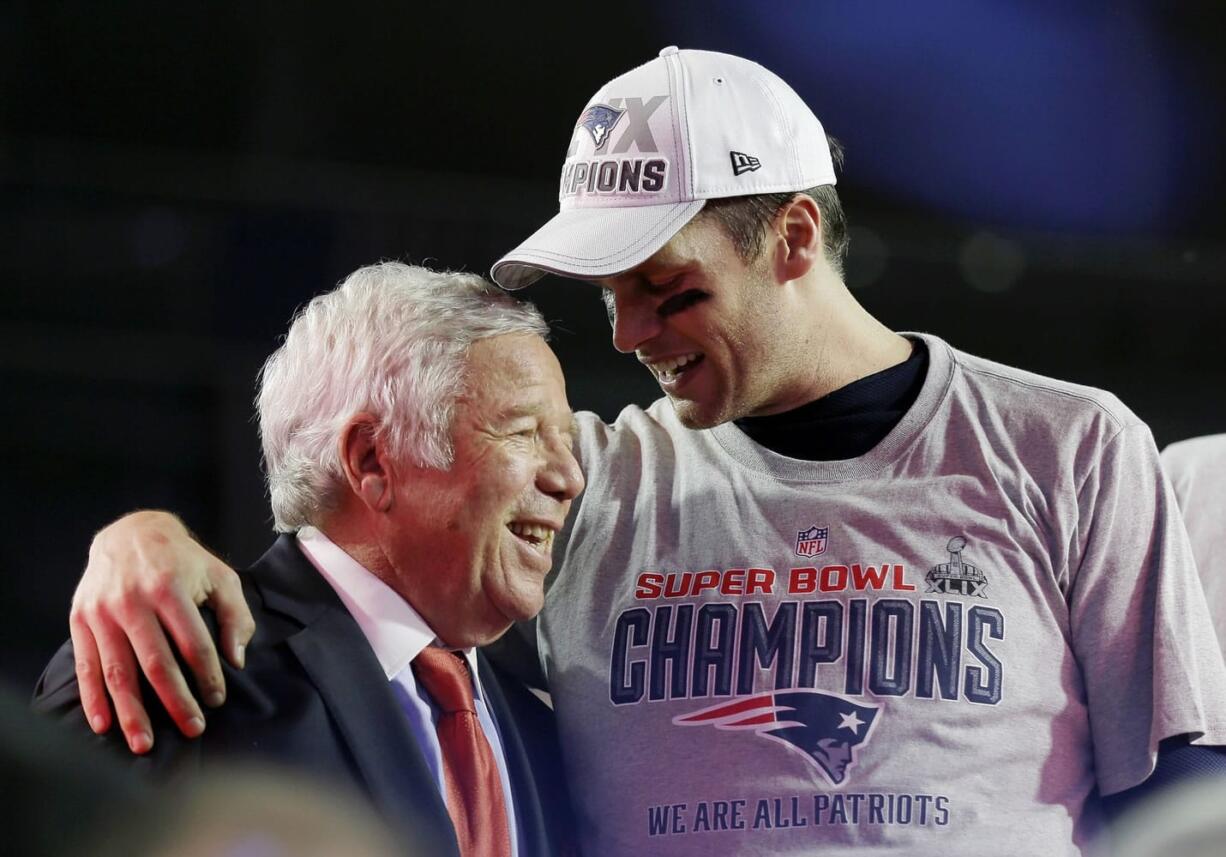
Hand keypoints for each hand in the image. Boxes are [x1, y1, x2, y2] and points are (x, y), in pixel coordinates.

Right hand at [69, 510, 255, 752]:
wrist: (131, 533)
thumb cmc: (183, 561)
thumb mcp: (220, 576)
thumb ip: (236, 617)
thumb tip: (237, 660)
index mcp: (170, 588)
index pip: (193, 644)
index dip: (207, 676)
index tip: (217, 700)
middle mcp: (133, 602)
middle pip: (156, 664)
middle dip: (176, 702)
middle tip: (193, 730)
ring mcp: (102, 613)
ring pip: (118, 672)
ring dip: (132, 712)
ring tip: (145, 743)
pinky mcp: (80, 620)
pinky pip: (87, 666)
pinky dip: (93, 699)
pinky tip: (104, 724)